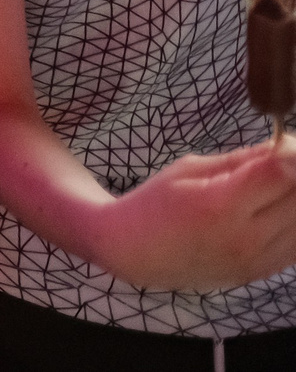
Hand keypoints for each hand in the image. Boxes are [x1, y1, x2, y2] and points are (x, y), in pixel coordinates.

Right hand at [93, 136, 295, 291]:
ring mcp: (257, 260)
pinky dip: (293, 223)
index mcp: (220, 204)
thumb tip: (286, 146)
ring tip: (273, 186)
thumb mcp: (190, 169)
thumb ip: (242, 160)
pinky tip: (275, 211)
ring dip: (294, 198)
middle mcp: (245, 237)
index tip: (284, 143)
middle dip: (294, 173)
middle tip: (280, 160)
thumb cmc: (156, 203)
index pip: (282, 174)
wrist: (135, 253)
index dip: (291, 154)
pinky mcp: (261, 274)